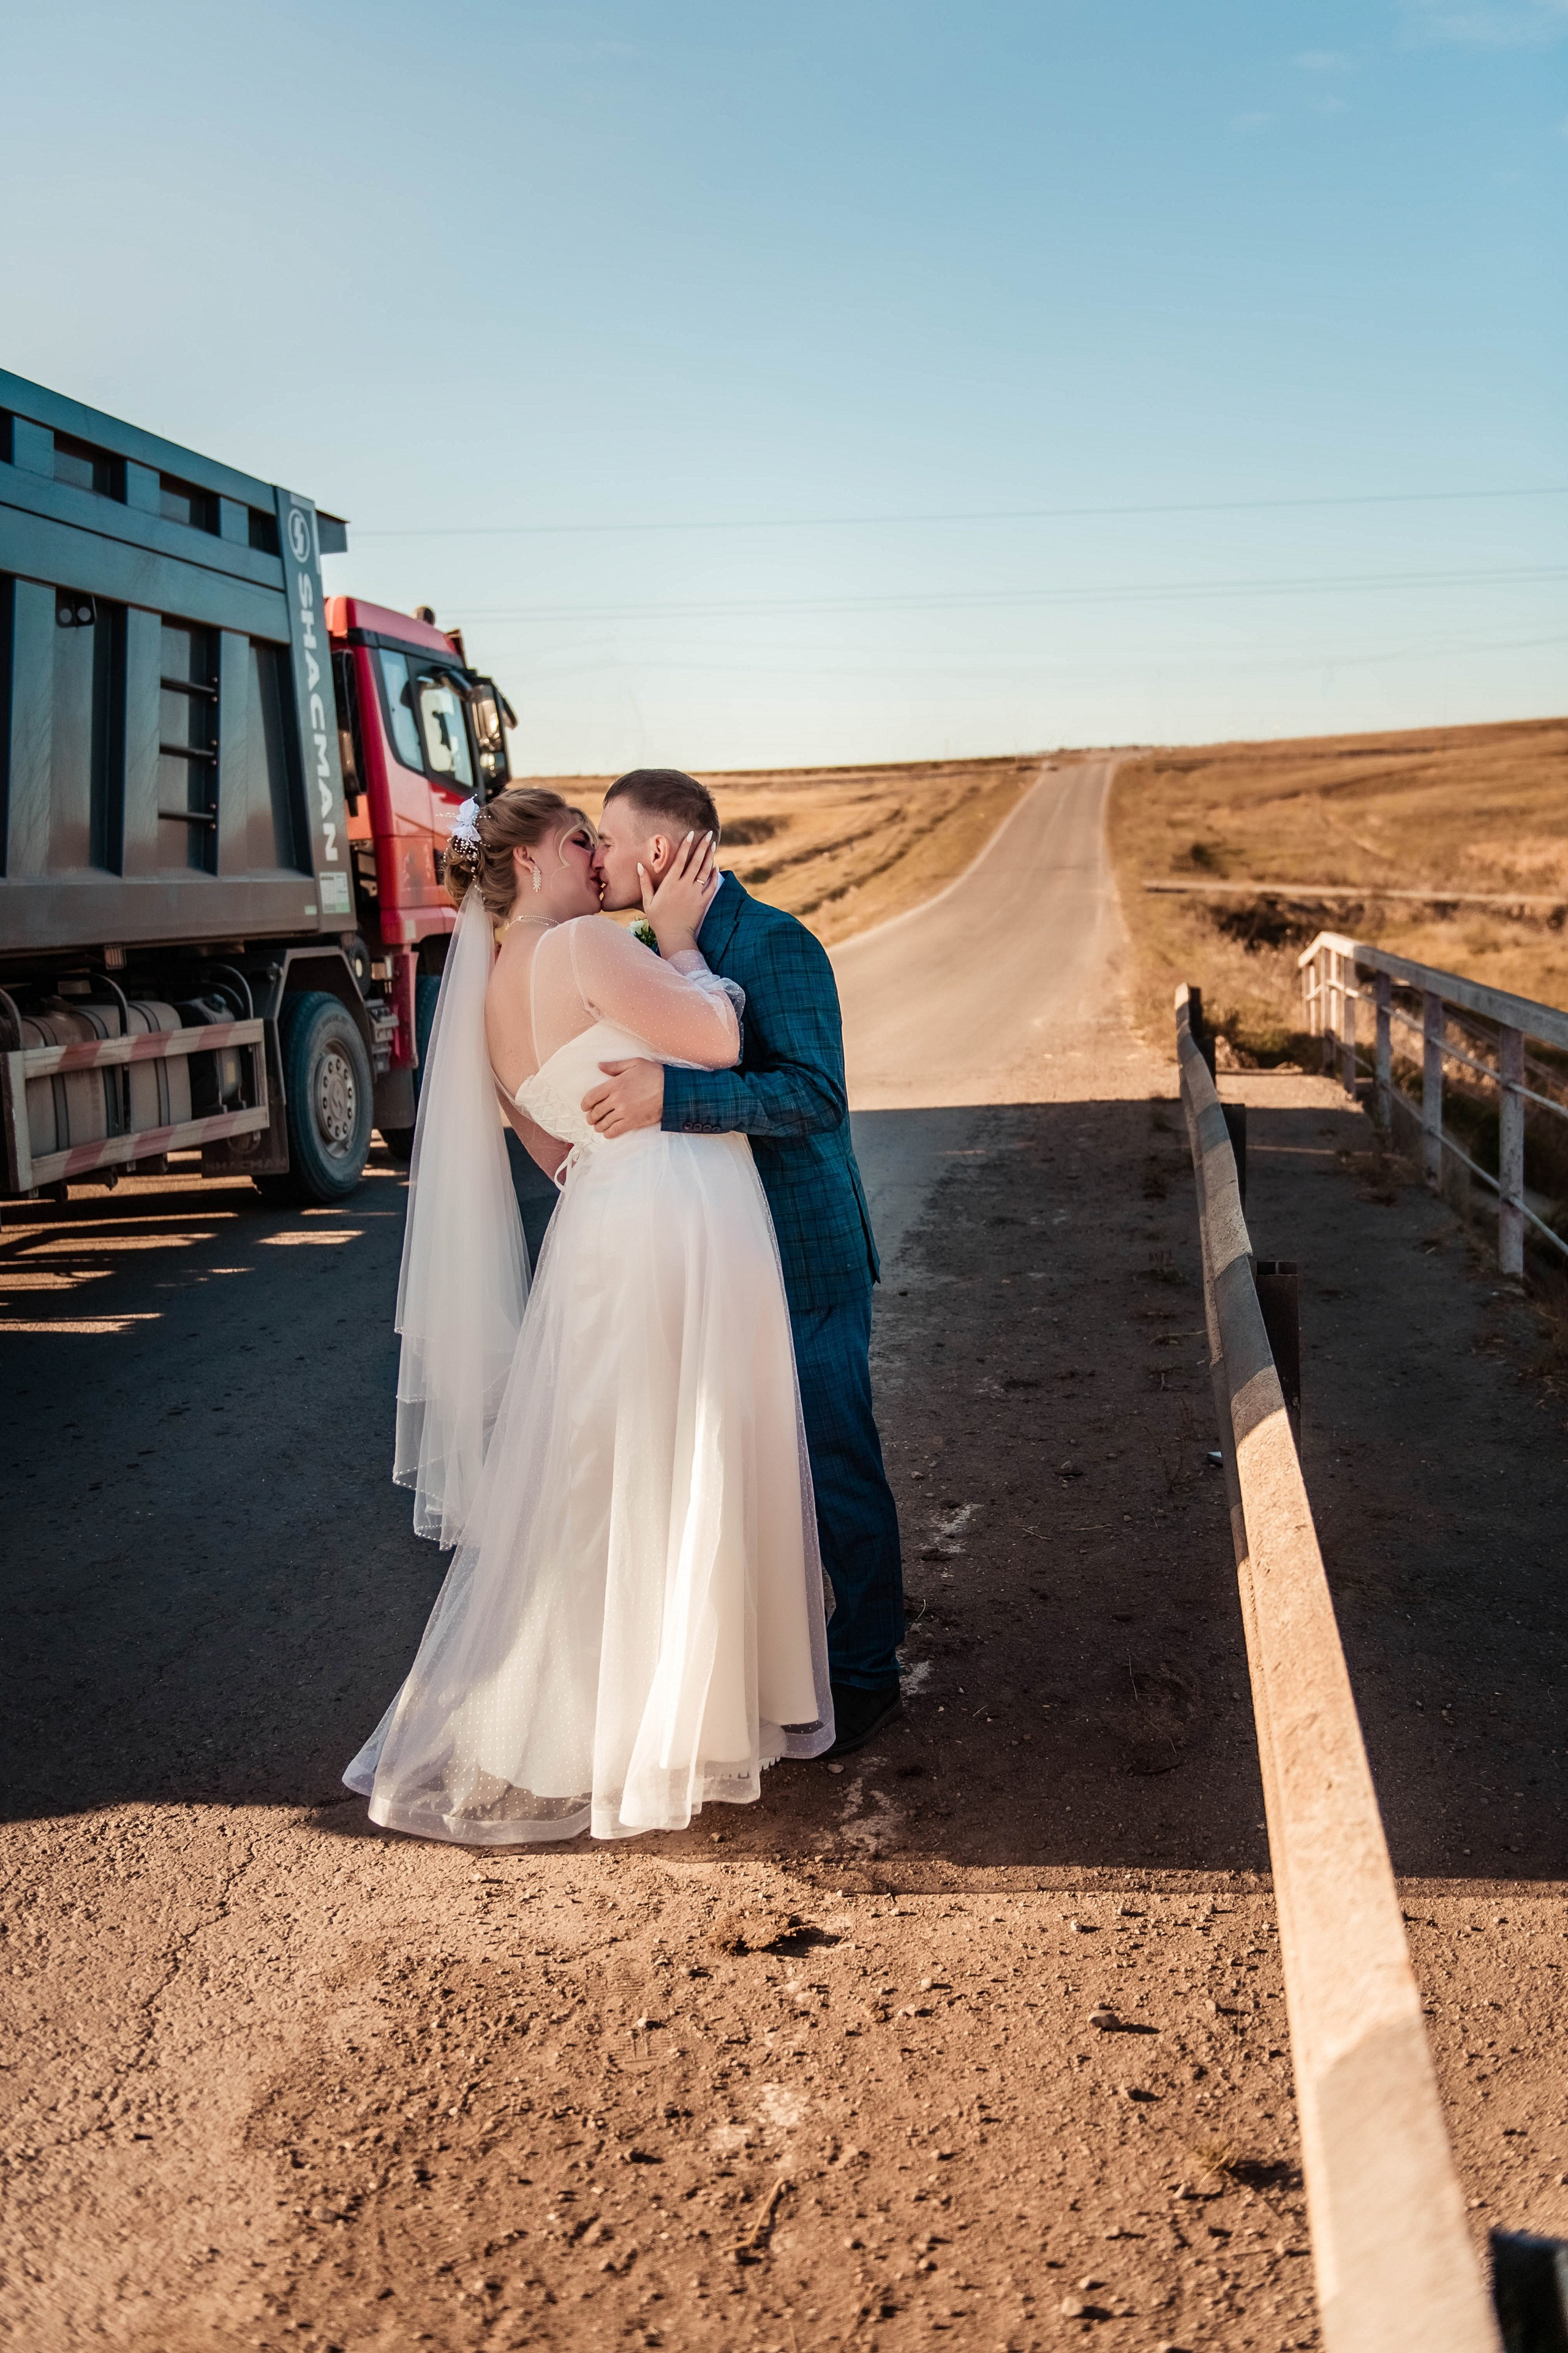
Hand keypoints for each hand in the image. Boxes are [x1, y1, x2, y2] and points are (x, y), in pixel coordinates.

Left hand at [582, 1058, 664, 1136]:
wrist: (672, 1091)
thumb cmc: (654, 1074)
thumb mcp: (635, 1063)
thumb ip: (615, 1066)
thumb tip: (599, 1066)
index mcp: (614, 1084)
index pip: (592, 1096)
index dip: (585, 1103)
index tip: (584, 1107)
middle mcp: (616, 1099)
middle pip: (597, 1111)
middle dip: (591, 1117)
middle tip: (591, 1119)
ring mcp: (624, 1112)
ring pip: (604, 1123)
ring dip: (599, 1126)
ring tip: (598, 1127)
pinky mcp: (632, 1122)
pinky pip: (615, 1130)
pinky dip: (609, 1133)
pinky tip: (608, 1133)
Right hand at [639, 831, 719, 956]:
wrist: (674, 936)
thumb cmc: (658, 919)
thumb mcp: (648, 901)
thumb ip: (645, 882)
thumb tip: (639, 866)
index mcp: (670, 883)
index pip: (680, 860)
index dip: (687, 845)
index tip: (692, 834)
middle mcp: (684, 886)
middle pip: (696, 862)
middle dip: (702, 847)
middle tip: (708, 834)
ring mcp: (695, 893)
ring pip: (705, 871)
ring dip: (709, 857)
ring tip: (712, 845)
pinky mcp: (703, 902)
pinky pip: (711, 886)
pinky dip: (714, 875)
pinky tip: (716, 866)